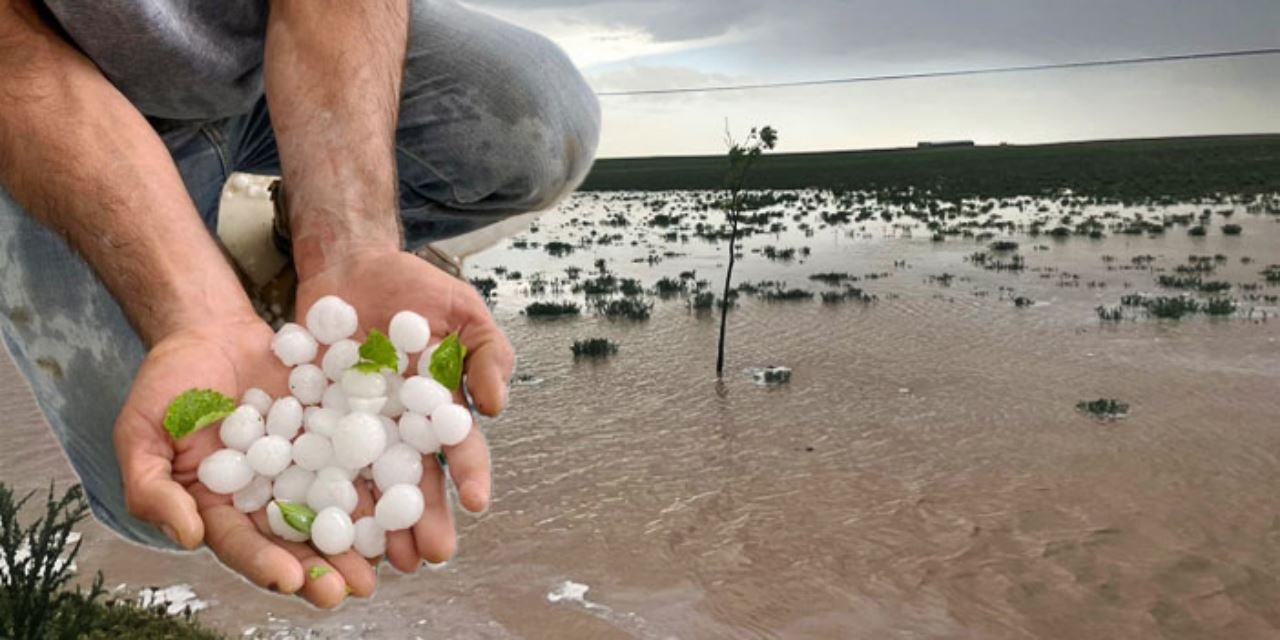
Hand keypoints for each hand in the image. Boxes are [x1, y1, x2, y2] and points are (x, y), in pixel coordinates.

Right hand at [113, 316, 377, 607]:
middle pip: (299, 539)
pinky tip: (409, 498)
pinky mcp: (336, 432)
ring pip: (338, 508)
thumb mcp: (141, 434)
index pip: (242, 544)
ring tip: (393, 560)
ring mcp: (307, 465)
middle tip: (357, 589)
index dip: (265, 564)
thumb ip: (154, 489)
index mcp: (221, 507)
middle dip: (327, 567)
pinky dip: (384, 480)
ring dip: (366, 537)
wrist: (211, 330)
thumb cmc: (167, 384)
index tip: (290, 579)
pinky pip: (363, 458)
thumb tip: (187, 538)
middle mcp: (269, 495)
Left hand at [296, 248, 513, 571]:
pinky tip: (319, 522)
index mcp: (441, 407)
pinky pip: (315, 459)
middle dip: (424, 520)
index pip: (460, 446)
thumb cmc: (413, 288)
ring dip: (376, 523)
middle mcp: (401, 428)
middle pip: (414, 480)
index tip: (477, 502)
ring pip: (368, 483)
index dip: (470, 474)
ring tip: (381, 559)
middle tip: (429, 556)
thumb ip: (488, 353)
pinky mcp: (313, 422)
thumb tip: (497, 406)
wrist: (349, 267)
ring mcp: (356, 428)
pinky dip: (317, 490)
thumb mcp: (463, 311)